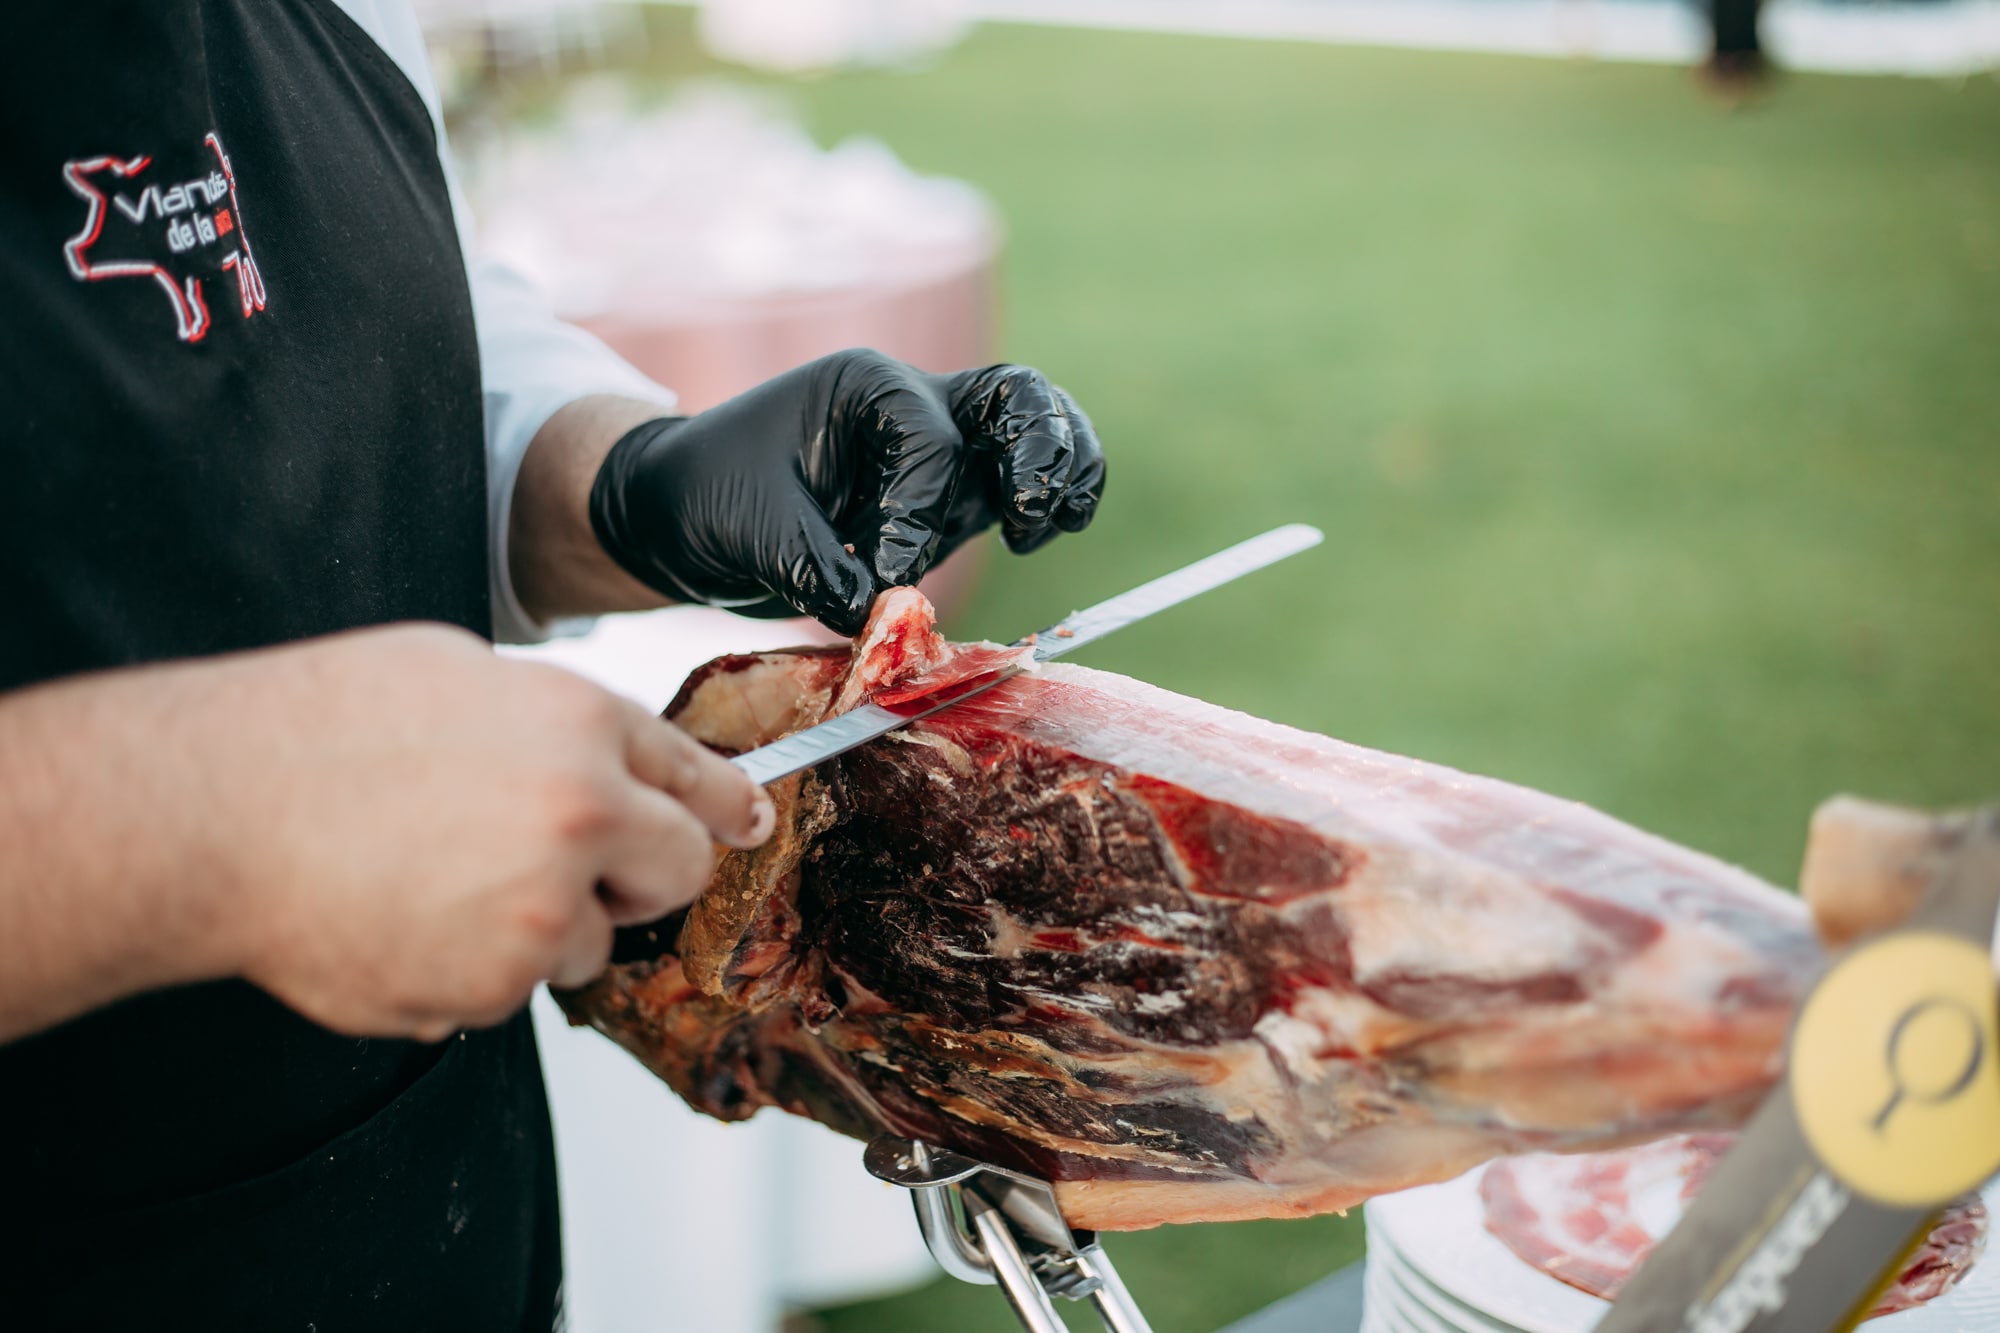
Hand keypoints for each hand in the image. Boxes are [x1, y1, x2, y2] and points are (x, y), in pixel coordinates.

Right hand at [215, 626, 771, 1038]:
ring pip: (589, 945)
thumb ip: (554, 722)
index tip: (743, 823)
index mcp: (581, 723)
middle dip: (641, 875)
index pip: (699, 777)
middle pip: (680, 872)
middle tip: (570, 865)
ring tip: (438, 882)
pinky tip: (404, 921)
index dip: (724, 805)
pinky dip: (469, 971)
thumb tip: (605, 754)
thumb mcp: (456, 672)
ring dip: (541, 929)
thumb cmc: (313, 729)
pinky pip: (510, 991)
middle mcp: (583, 815)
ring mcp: (543, 910)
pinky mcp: (492, 986)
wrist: (210, 813)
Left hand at [588, 349, 1106, 635]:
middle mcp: (915, 405)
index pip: (930, 444)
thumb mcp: (749, 527)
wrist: (686, 511)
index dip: (917, 516)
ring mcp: (943, 451)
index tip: (882, 575)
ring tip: (1049, 522)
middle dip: (1038, 447)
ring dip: (1063, 469)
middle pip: (1014, 396)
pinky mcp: (951, 501)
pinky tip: (1047, 533)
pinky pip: (1022, 485)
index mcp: (866, 388)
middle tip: (1026, 511)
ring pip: (1036, 430)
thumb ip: (816, 565)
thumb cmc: (707, 495)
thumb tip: (878, 612)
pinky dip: (1052, 500)